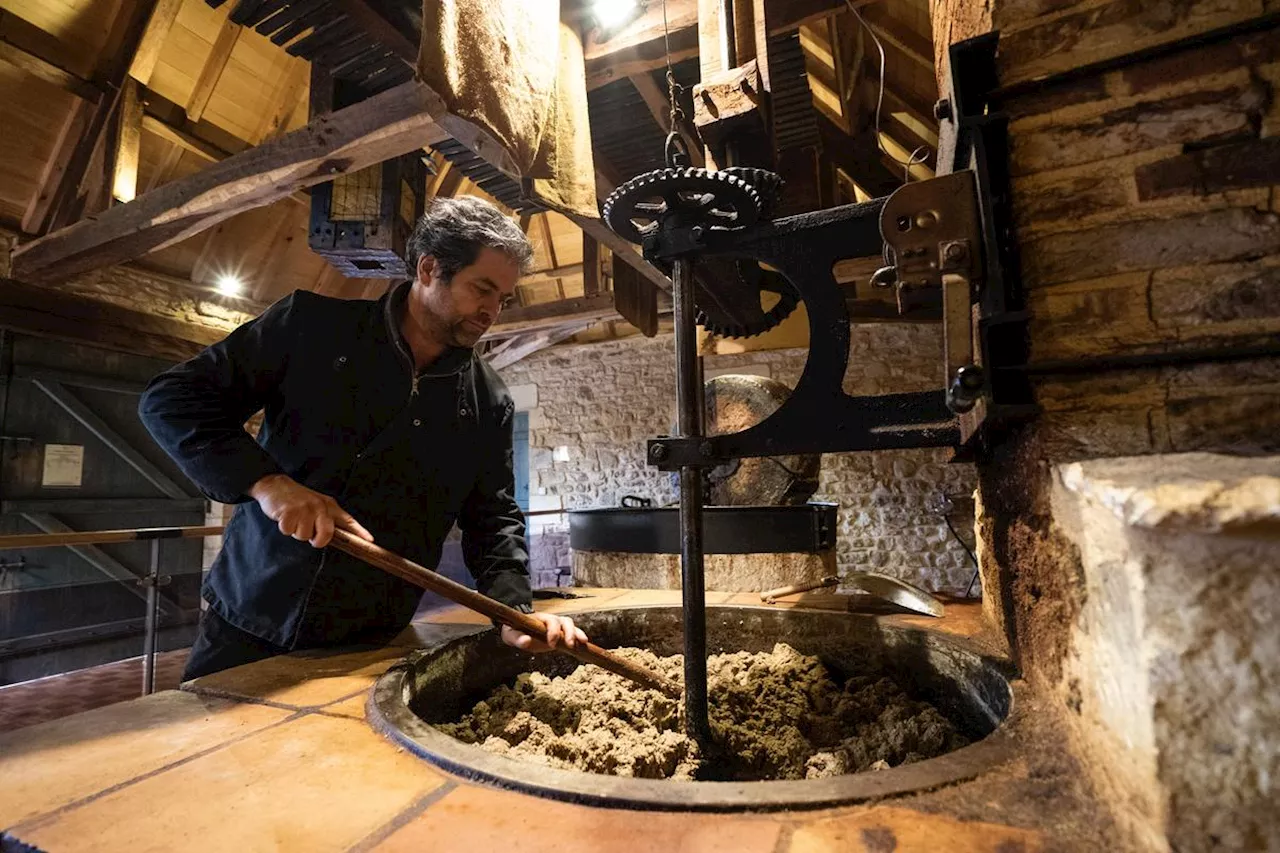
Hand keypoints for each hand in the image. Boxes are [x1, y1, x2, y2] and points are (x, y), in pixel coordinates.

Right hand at [248, 474, 373, 547]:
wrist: (275, 485)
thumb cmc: (297, 498)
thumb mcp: (317, 504)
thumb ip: (327, 519)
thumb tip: (335, 537)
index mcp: (328, 506)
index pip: (348, 520)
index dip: (360, 532)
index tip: (370, 541)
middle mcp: (319, 507)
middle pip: (326, 536)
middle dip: (316, 540)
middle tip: (308, 531)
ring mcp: (305, 509)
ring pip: (304, 536)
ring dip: (296, 531)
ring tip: (294, 518)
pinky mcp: (289, 512)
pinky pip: (288, 531)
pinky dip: (284, 528)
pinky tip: (284, 517)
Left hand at [501, 612, 587, 653]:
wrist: (518, 630)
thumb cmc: (515, 631)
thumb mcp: (512, 636)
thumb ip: (518, 639)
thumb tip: (525, 641)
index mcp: (540, 619)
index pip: (551, 621)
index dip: (553, 631)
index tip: (552, 644)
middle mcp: (551, 620)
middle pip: (565, 621)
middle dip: (570, 633)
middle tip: (570, 645)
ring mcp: (557, 626)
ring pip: (571, 625)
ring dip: (577, 634)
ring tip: (582, 643)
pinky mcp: (561, 634)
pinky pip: (573, 633)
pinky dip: (579, 637)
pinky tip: (584, 645)